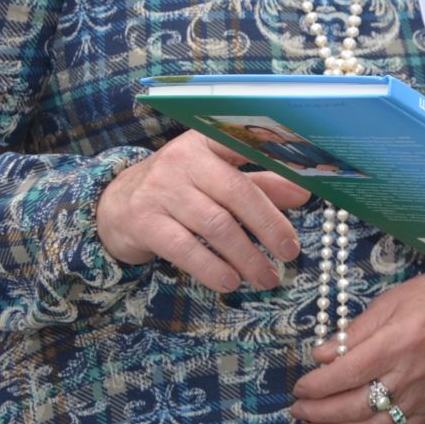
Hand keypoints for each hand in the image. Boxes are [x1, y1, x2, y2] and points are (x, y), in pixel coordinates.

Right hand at [95, 131, 309, 292]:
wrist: (113, 204)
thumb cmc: (181, 189)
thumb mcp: (218, 178)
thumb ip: (260, 182)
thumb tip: (304, 192)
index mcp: (208, 141)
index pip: (248, 148)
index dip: (280, 162)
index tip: (311, 186)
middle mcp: (183, 160)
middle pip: (237, 193)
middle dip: (270, 227)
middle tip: (291, 254)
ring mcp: (160, 190)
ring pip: (216, 225)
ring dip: (247, 256)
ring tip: (267, 277)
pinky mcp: (143, 221)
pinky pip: (185, 248)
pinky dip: (212, 268)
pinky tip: (231, 282)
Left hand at [289, 276, 424, 423]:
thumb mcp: (387, 303)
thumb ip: (352, 333)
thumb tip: (318, 357)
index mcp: (396, 344)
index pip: (347, 374)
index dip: (318, 386)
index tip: (299, 388)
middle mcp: (409, 375)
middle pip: (356, 405)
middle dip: (319, 412)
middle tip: (296, 412)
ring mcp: (422, 396)